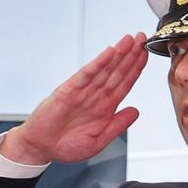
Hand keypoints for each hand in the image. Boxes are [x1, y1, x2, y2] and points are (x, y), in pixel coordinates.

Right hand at [0, 33, 148, 165]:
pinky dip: (98, 63)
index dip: (136, 68)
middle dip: (130, 54)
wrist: (41, 149)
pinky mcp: (68, 91)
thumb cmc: (66, 145)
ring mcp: (82, 92)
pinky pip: (86, 75)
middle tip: (142, 38)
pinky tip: (109, 53)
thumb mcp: (99, 140)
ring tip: (130, 40)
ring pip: (104, 69)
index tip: (146, 54)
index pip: (124, 83)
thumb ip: (118, 125)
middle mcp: (95, 96)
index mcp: (105, 107)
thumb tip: (136, 111)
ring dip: (118, 54)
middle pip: (117, 71)